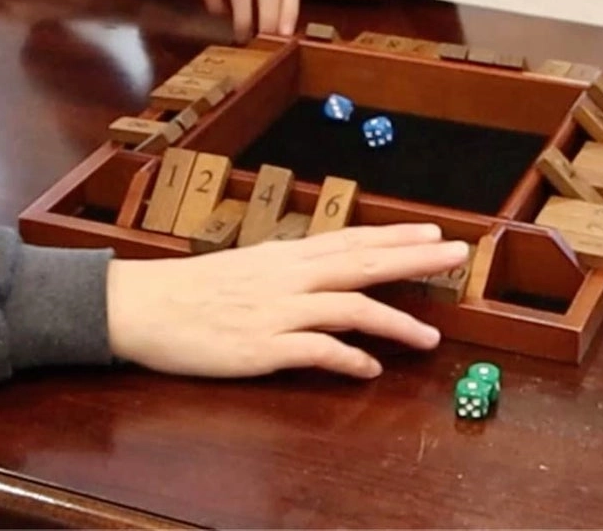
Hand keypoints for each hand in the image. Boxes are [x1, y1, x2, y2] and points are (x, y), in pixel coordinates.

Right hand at [105, 224, 468, 378]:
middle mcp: (290, 276)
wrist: (144, 306)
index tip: (435, 232)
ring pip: (352, 307)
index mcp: (287, 254)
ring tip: (430, 337)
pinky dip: (349, 360)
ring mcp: (279, 310)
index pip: (354, 239)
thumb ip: (289, 270)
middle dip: (416, 259)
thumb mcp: (248, 266)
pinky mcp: (264, 347)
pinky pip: (318, 352)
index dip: (397, 236)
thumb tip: (324, 271)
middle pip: (366, 262)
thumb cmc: (193, 288)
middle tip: (458, 255)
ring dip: (396, 321)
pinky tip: (370, 370)